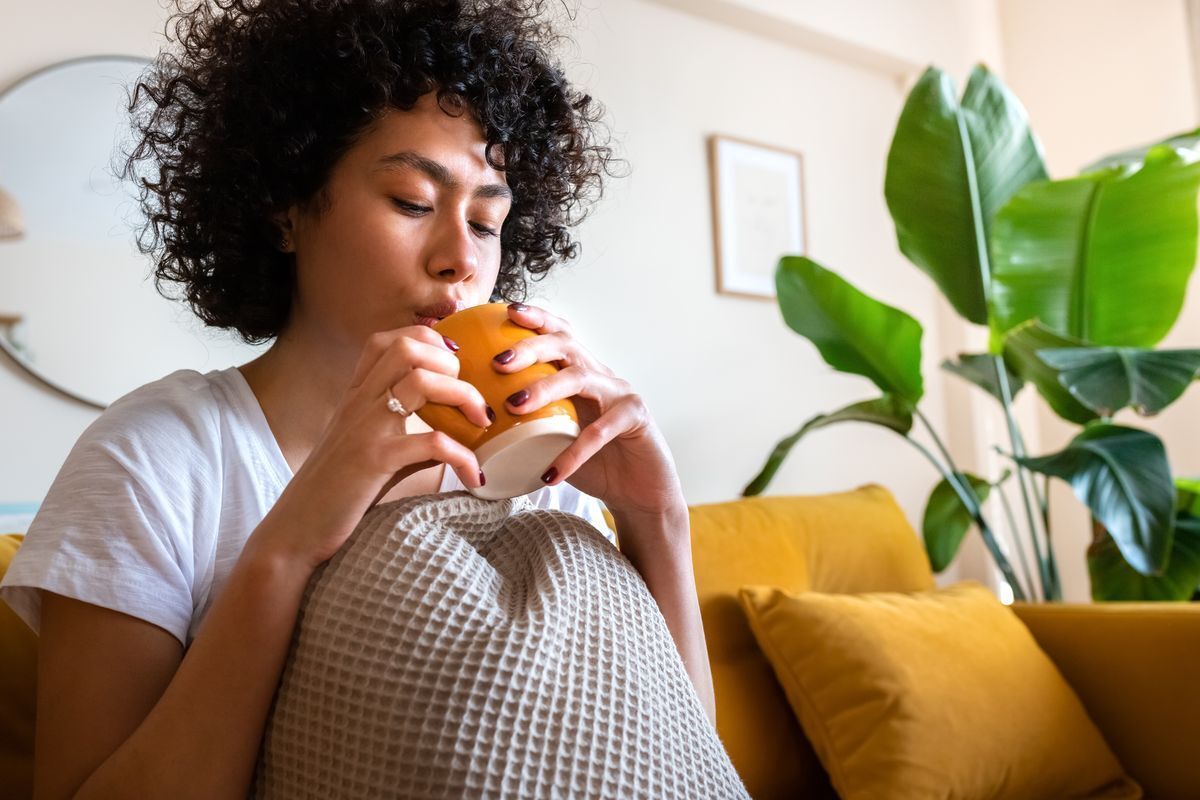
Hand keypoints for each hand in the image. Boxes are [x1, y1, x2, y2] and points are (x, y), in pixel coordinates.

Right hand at [256, 325, 493, 569]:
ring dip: (464, 396)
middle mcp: (360, 403)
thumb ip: (402, 435)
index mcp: (357, 397)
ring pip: (422, 382)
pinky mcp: (374, 461)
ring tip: (480, 422)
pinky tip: (472, 476)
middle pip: (407, 348)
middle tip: (467, 397)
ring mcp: (366, 429)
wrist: (294, 530)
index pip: (388, 341)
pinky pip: (433, 444)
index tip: (454, 368)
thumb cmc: (334, 493)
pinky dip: (464, 457)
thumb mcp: (367, 451)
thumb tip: (449, 439)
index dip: (428, 342)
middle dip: (450, 363)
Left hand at [492, 302, 684, 518]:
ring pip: (580, 379)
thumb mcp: (555, 440)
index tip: (507, 311)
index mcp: (581, 374)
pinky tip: (550, 473)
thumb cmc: (594, 465)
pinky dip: (573, 454)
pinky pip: (599, 433)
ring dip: (545, 388)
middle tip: (499, 362)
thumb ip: (527, 427)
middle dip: (531, 348)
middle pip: (566, 346)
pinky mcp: (635, 419)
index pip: (559, 335)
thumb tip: (476, 428)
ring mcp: (621, 395)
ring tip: (514, 405)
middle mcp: (602, 377)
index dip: (537, 319)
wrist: (640, 492)